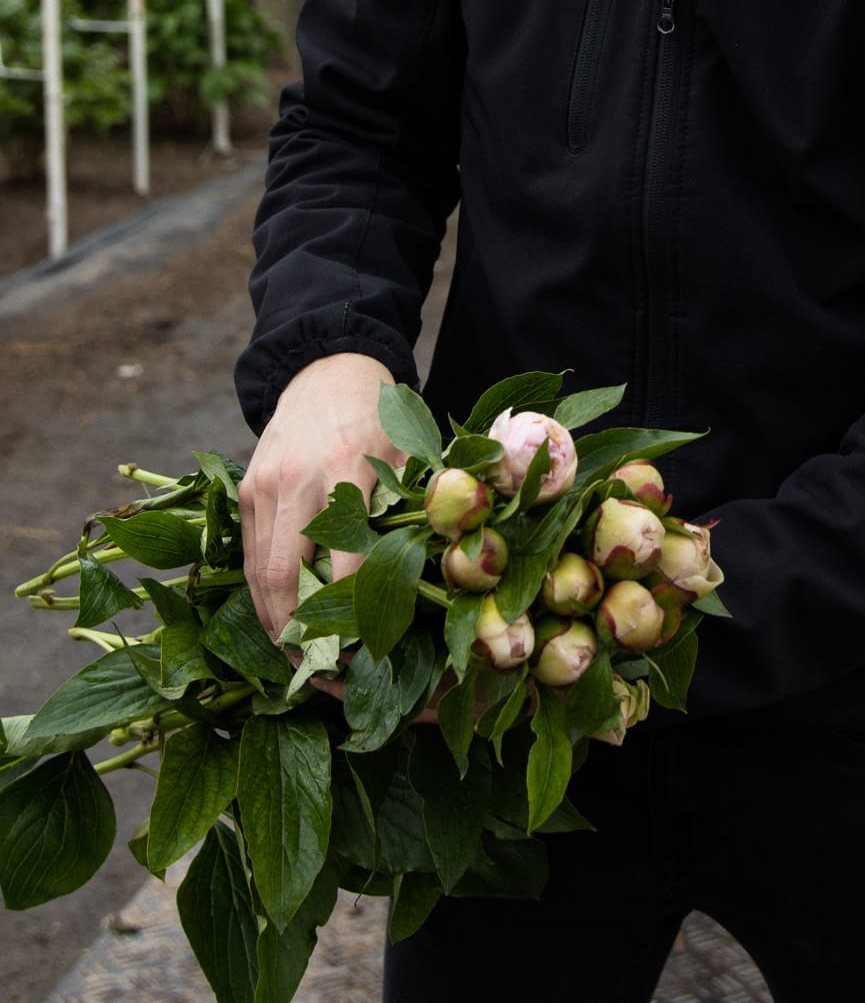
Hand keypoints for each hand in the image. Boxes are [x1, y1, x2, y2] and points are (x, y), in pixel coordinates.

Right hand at [240, 353, 404, 641]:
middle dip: (302, 640)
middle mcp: (296, 479)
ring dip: (278, 629)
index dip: (351, 616)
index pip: (343, 560)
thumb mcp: (410, 452)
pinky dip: (264, 598)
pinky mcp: (247, 491)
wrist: (327, 368)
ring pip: (258, 576)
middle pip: (283, 579)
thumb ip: (415, 507)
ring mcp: (264, 486)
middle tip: (330, 681)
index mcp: (346, 466)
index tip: (370, 655)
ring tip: (307, 667)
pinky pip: (249, 558)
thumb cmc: (380, 415)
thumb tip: (432, 578)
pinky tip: (286, 626)